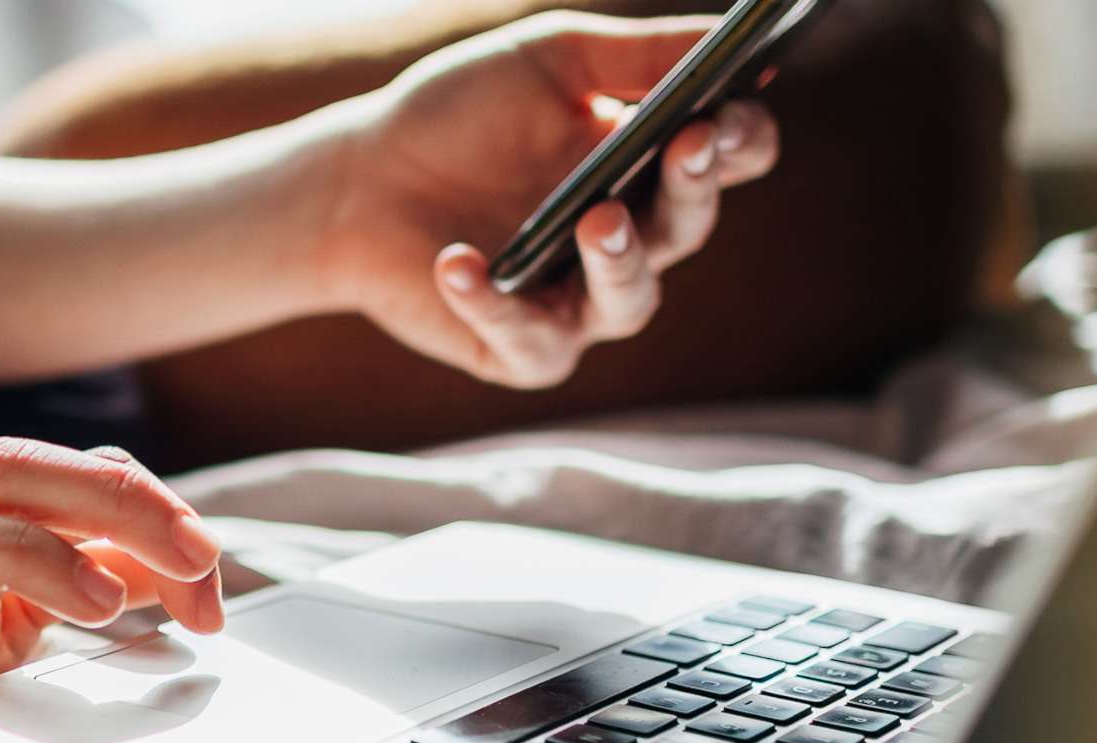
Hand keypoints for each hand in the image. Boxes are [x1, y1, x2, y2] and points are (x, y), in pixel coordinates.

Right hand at [0, 439, 225, 731]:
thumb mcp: (24, 611)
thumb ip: (100, 579)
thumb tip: (192, 574)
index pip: (64, 472)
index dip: (145, 504)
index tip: (207, 562)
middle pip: (5, 473)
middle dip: (109, 503)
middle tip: (192, 560)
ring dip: (24, 555)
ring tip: (103, 606)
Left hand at [314, 13, 782, 388]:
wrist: (358, 181)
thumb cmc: (457, 116)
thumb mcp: (549, 63)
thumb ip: (637, 55)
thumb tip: (726, 38)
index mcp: (647, 166)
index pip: (729, 158)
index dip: (737, 138)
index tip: (724, 112)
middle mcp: (626, 241)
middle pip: (688, 226)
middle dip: (693, 187)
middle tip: (687, 146)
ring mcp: (576, 302)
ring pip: (629, 300)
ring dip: (620, 261)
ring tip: (598, 219)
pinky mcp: (518, 350)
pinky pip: (525, 338)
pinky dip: (491, 302)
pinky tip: (460, 262)